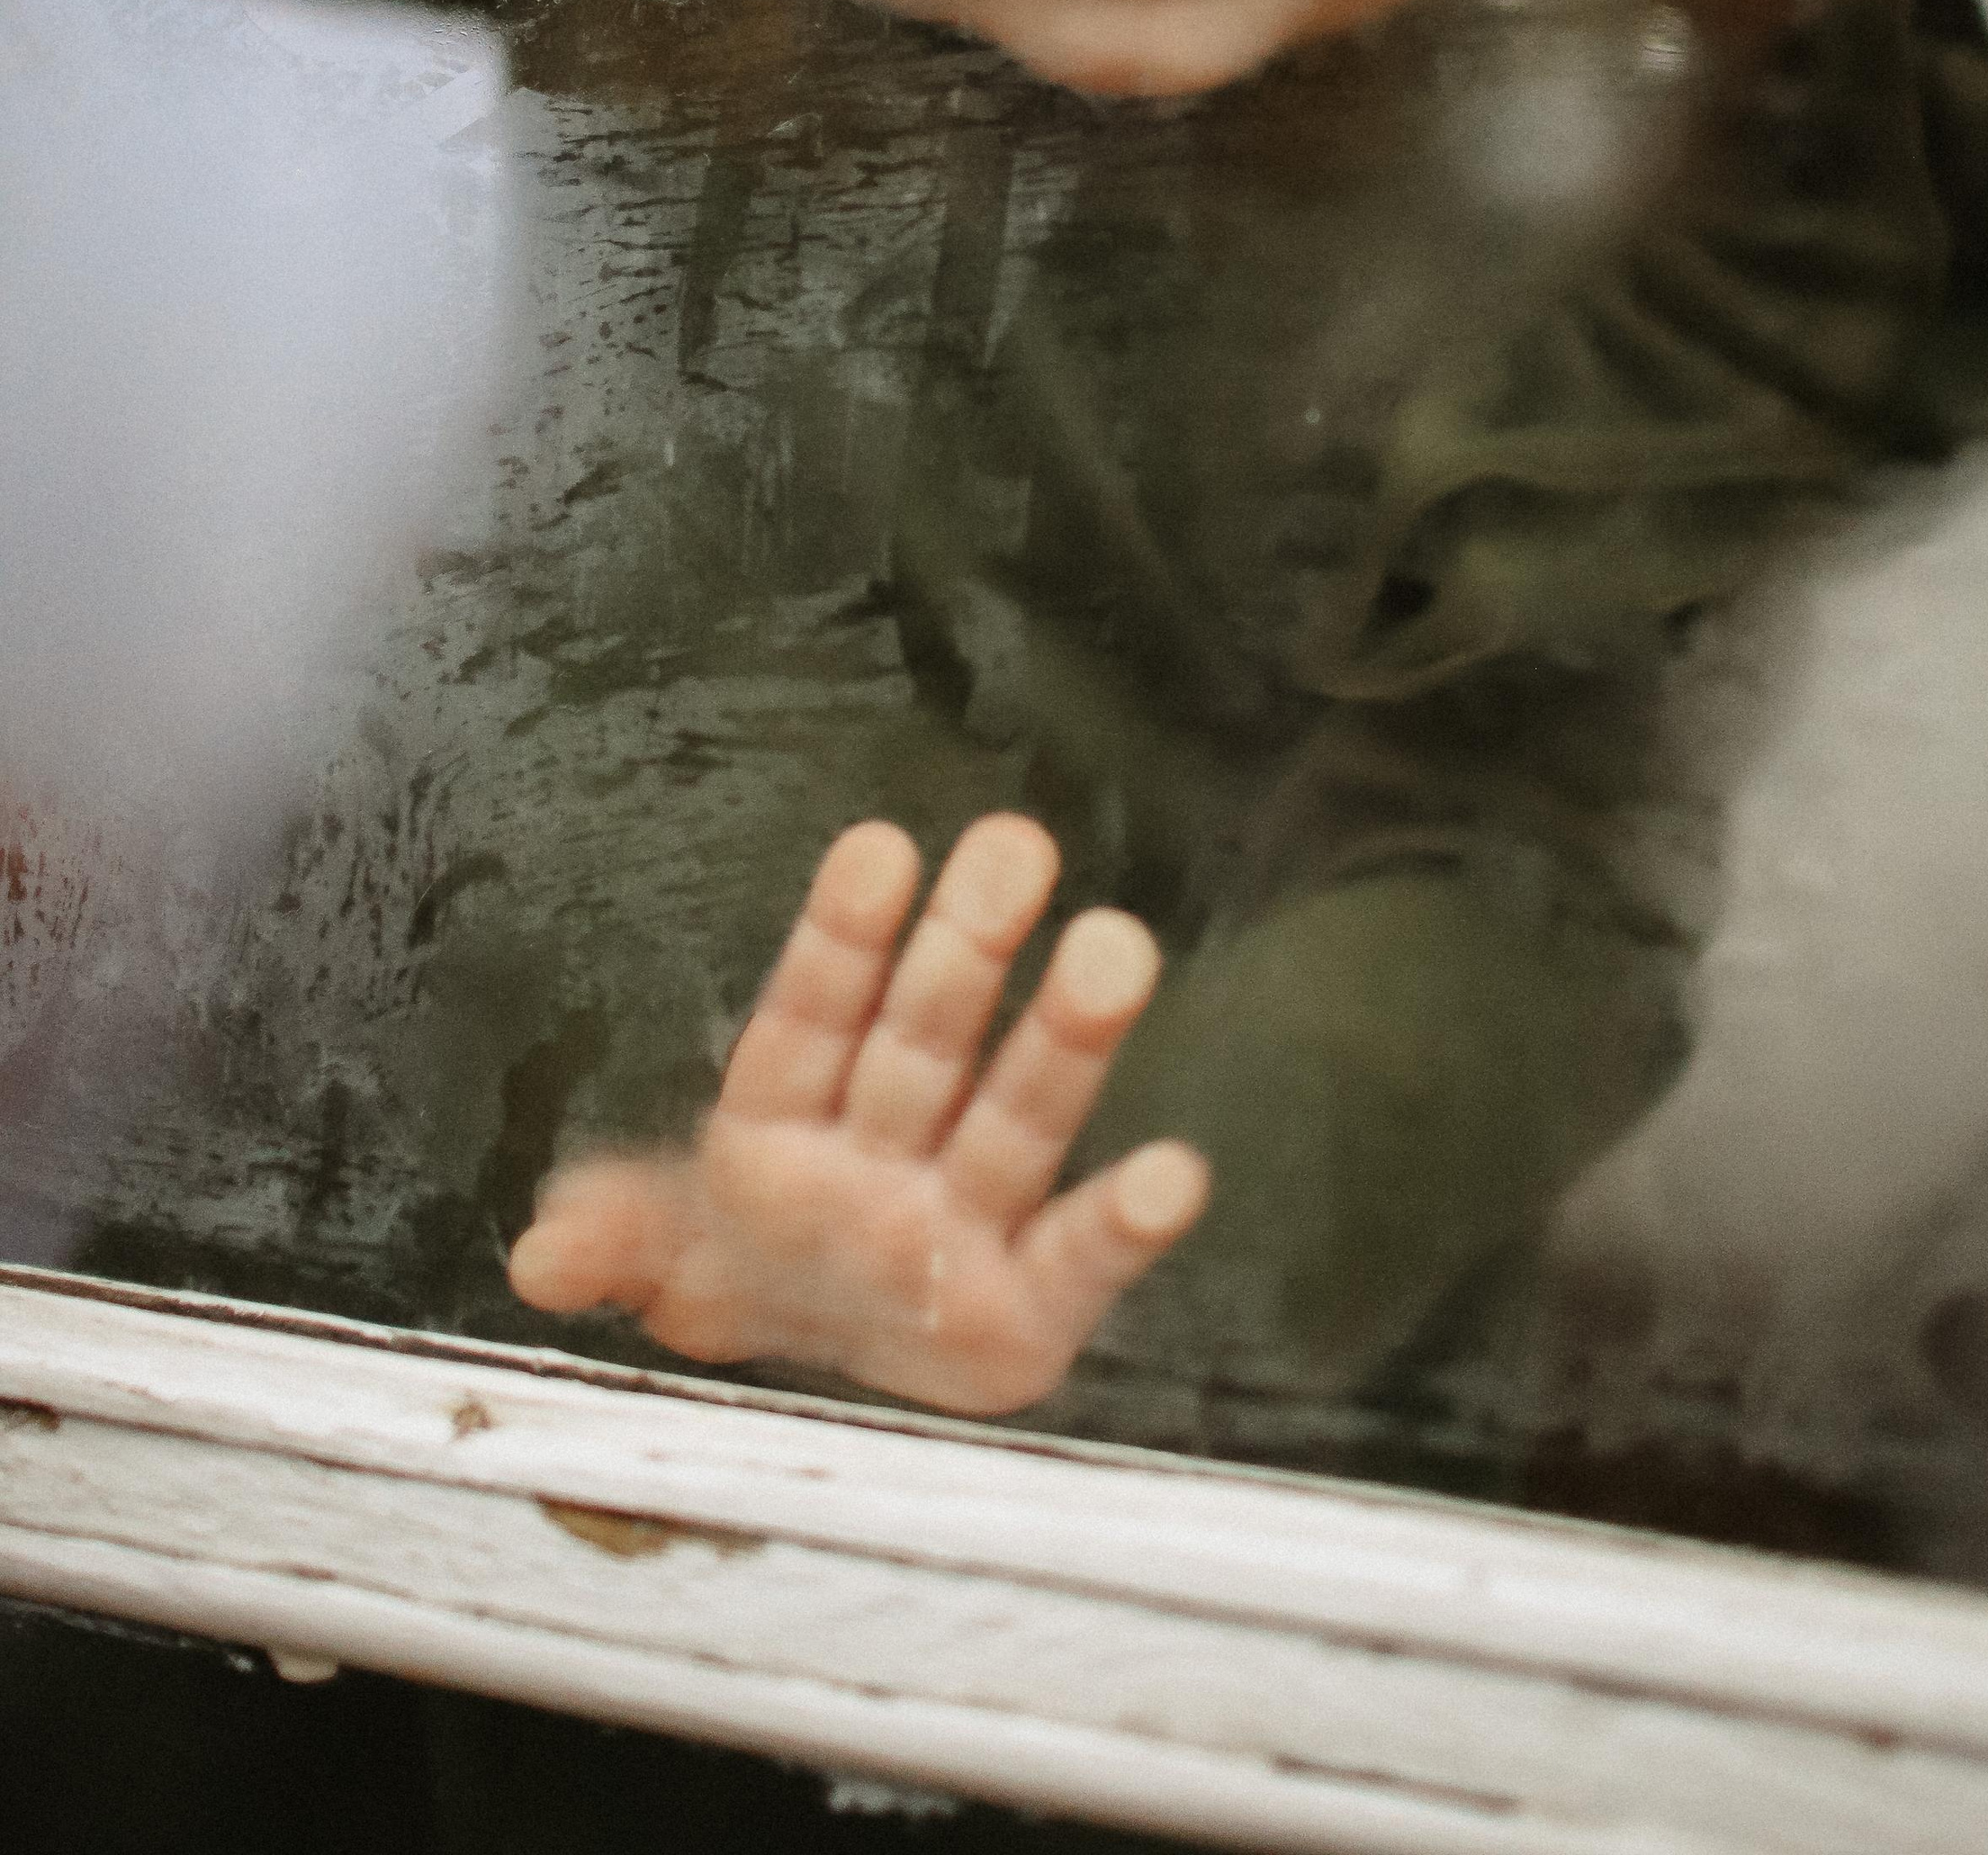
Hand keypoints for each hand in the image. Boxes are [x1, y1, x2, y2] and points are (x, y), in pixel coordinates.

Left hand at [507, 814, 1208, 1416]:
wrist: (822, 1413)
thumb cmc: (750, 1281)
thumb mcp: (668, 1265)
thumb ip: (618, 1243)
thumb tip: (542, 1257)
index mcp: (788, 1122)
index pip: (811, 1018)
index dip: (840, 939)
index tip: (877, 847)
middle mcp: (887, 1152)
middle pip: (926, 1040)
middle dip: (968, 947)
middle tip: (1015, 842)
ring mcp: (965, 1222)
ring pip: (1015, 1118)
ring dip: (1066, 1036)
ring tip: (1117, 944)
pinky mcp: (1029, 1314)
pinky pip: (1082, 1259)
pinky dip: (1129, 1222)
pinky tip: (1178, 1174)